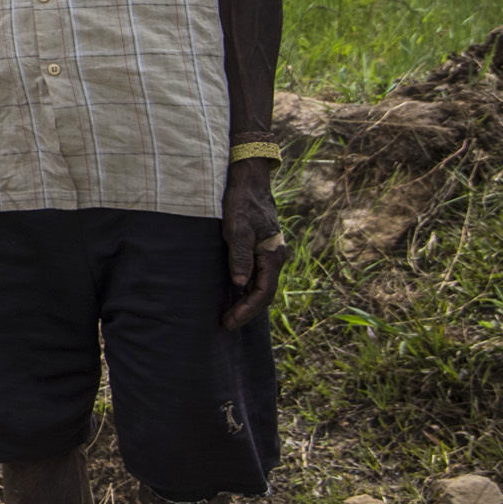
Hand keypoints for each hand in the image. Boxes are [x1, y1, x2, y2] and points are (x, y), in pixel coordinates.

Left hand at [221, 160, 282, 329]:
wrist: (249, 179)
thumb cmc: (242, 201)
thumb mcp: (236, 227)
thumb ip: (239, 255)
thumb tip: (240, 283)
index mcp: (274, 254)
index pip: (264, 292)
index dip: (247, 310)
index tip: (229, 322)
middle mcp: (277, 256)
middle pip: (265, 293)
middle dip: (247, 311)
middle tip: (226, 324)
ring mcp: (271, 253)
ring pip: (262, 285)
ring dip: (247, 302)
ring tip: (228, 315)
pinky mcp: (262, 248)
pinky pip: (258, 275)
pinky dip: (247, 288)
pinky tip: (234, 294)